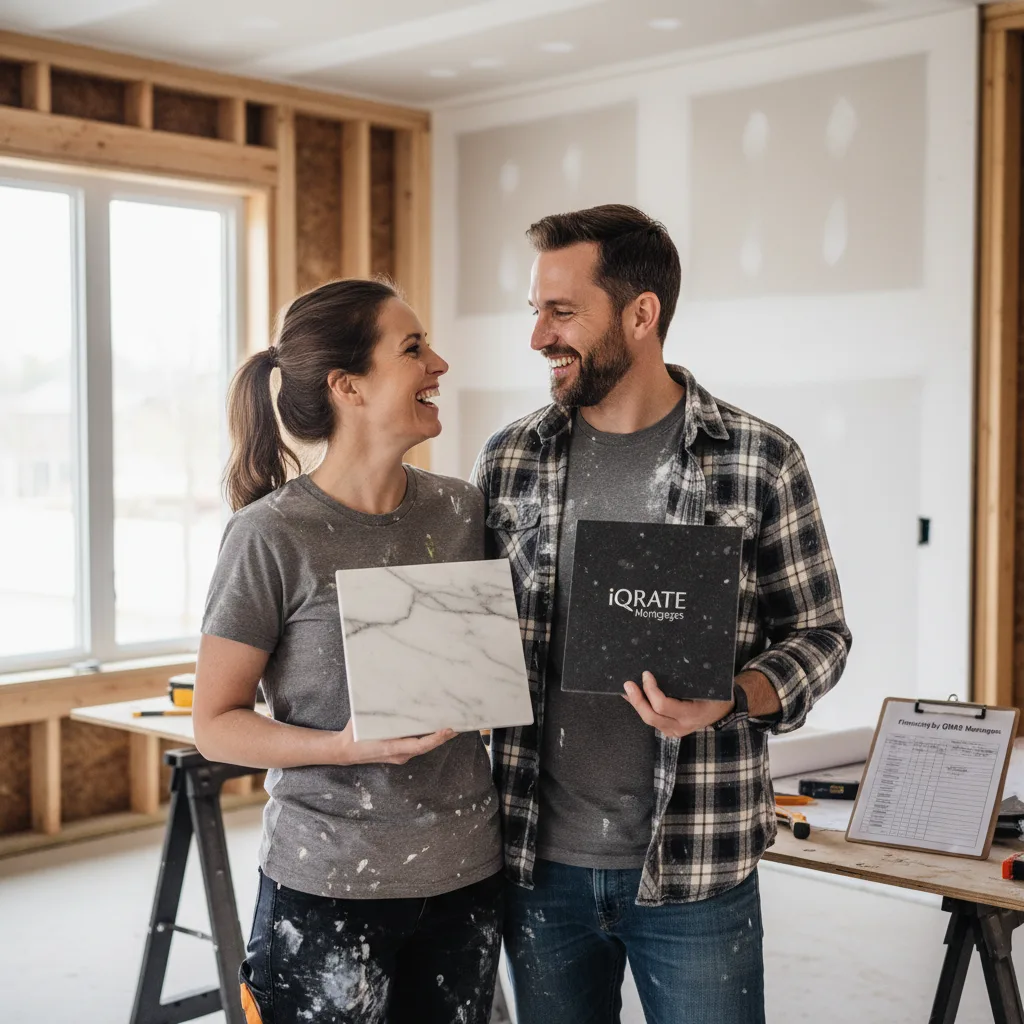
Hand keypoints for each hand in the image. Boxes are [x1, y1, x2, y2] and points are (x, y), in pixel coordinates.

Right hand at [332, 720, 458, 765]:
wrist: (344, 751)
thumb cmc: (354, 735)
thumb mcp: (366, 722)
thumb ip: (382, 714)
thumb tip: (397, 700)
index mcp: (393, 748)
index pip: (420, 744)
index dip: (435, 738)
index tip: (448, 729)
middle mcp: (400, 755)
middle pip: (427, 746)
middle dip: (443, 737)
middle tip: (459, 724)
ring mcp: (400, 756)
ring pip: (423, 747)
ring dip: (437, 737)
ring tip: (451, 725)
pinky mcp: (399, 753)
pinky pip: (417, 746)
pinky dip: (427, 737)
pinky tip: (432, 728)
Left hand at [622, 671, 734, 738]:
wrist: (724, 710)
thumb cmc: (716, 693)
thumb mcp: (707, 685)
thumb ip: (688, 679)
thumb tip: (669, 660)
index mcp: (692, 713)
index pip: (663, 705)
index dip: (651, 690)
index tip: (646, 674)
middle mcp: (681, 726)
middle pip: (651, 716)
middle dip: (637, 700)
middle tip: (628, 684)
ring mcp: (675, 731)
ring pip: (649, 720)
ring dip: (636, 704)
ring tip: (626, 690)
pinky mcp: (670, 730)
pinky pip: (652, 721)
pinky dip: (641, 708)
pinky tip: (633, 698)